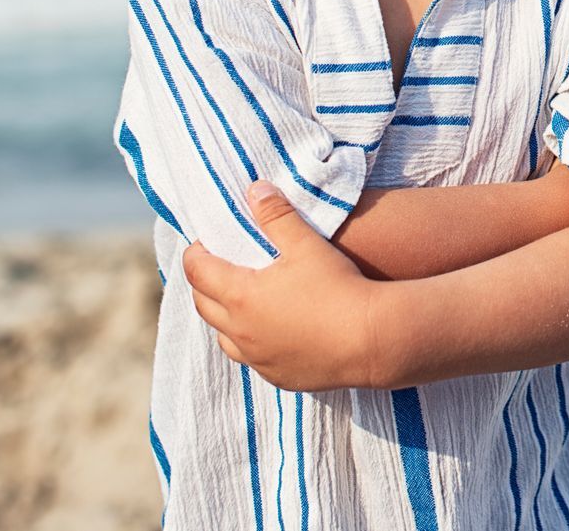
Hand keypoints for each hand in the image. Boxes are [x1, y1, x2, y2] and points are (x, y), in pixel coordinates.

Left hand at [183, 180, 390, 391]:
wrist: (372, 340)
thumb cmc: (338, 288)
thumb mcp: (306, 244)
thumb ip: (277, 215)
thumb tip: (255, 190)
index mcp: (241, 296)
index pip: (197, 271)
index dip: (196, 253)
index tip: (206, 241)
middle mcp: (241, 332)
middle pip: (203, 304)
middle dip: (204, 282)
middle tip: (219, 265)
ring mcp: (258, 359)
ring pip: (223, 337)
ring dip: (224, 316)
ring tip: (242, 299)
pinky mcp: (278, 377)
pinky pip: (250, 359)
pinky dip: (249, 342)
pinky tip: (270, 330)